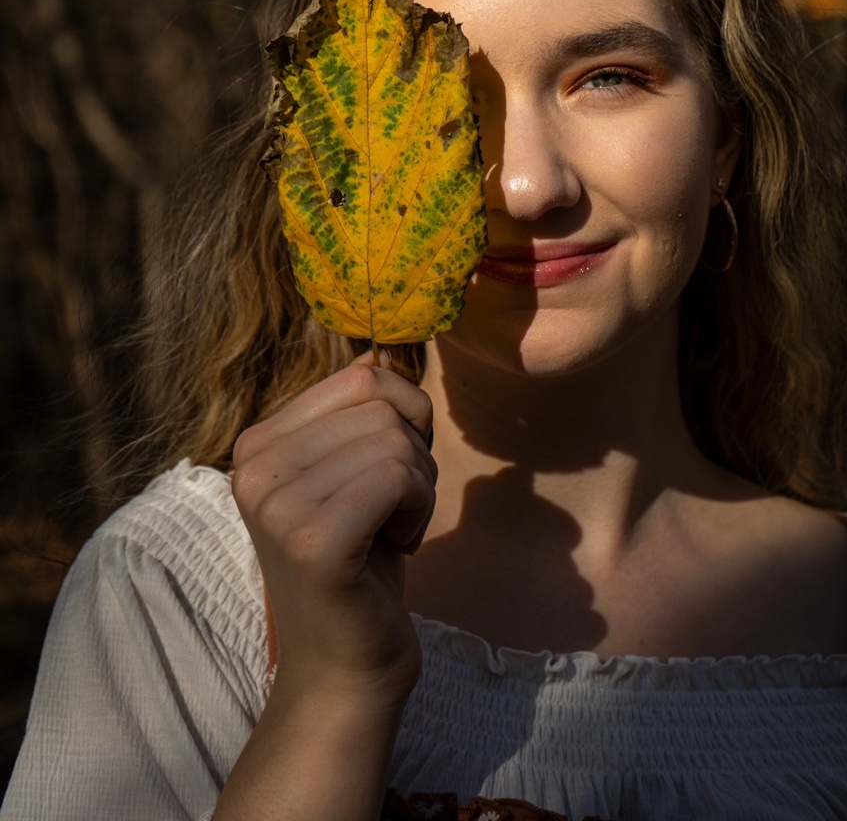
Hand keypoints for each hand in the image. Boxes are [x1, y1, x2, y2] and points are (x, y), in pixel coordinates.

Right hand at [231, 350, 435, 707]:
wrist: (345, 670)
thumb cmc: (363, 564)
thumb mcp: (353, 472)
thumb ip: (360, 413)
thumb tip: (379, 351)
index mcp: (257, 442)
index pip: (362, 375)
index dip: (404, 418)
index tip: (389, 476)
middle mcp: (253, 466)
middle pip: (383, 407)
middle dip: (415, 455)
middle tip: (393, 512)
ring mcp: (277, 504)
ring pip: (396, 442)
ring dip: (419, 487)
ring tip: (390, 531)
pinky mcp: (313, 541)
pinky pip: (398, 477)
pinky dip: (418, 510)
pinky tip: (397, 547)